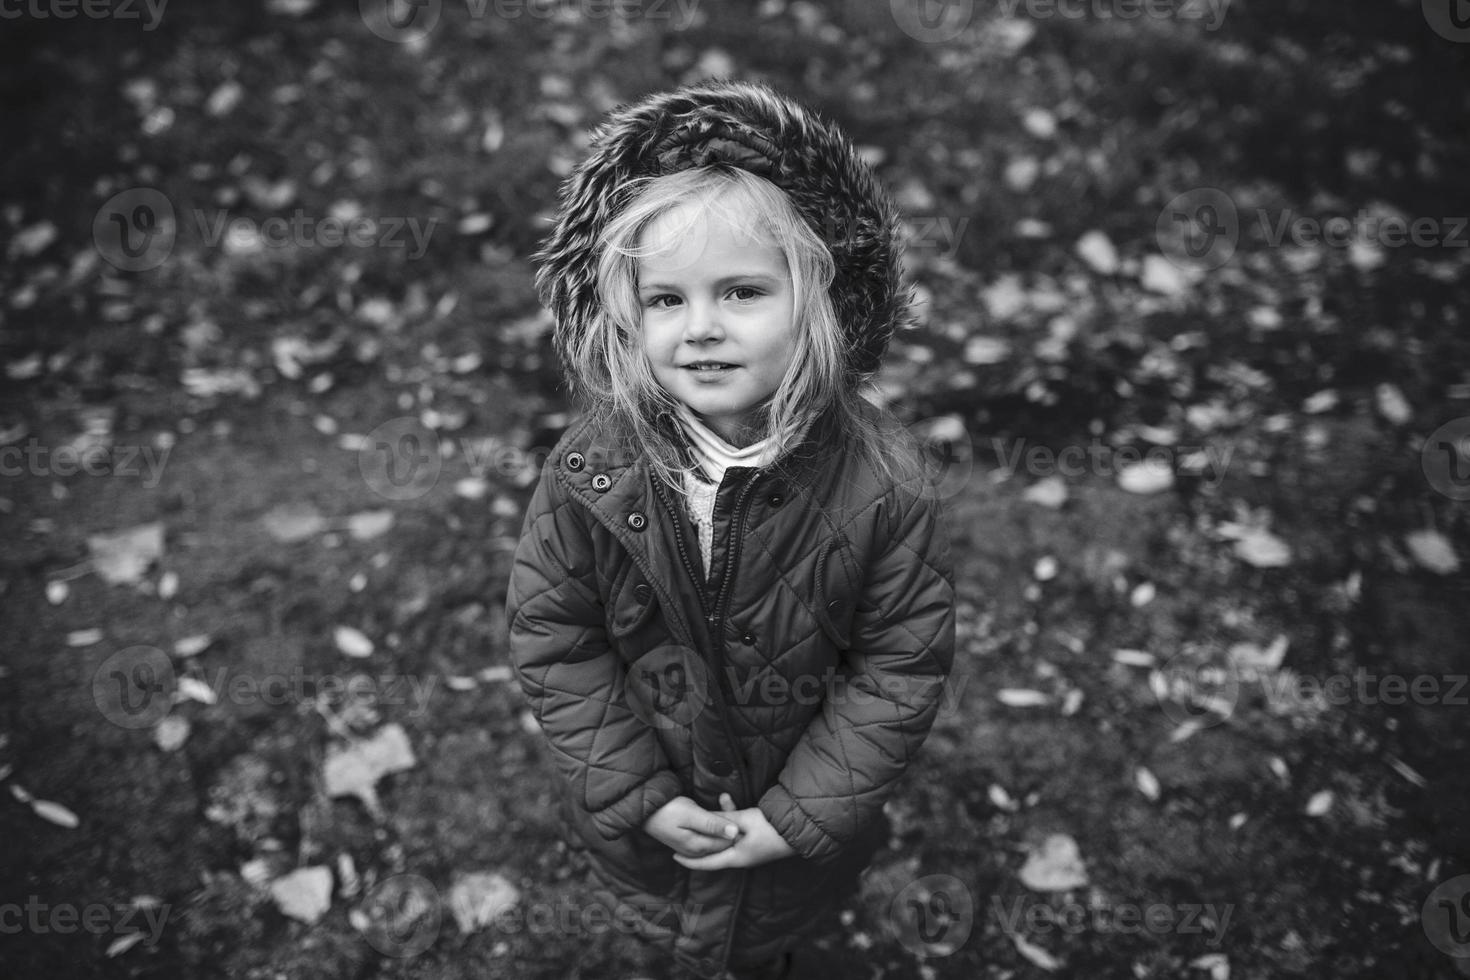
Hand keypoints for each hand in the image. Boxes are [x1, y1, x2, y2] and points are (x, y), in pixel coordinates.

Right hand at [643, 796, 741, 857]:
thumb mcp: (691, 814)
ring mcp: (692, 848)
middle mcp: (697, 852)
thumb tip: (735, 833)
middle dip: (731, 823)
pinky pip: (709, 835)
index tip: (734, 806)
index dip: (736, 826)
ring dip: (723, 822)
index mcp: (699, 847)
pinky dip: (715, 823)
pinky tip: (714, 810)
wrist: (644, 809)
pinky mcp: (689, 841)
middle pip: (724, 842)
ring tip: (724, 801)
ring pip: (717, 838)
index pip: (729, 843)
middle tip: (728, 800)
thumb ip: (713, 824)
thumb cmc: (667, 809)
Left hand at [673, 794, 796, 869]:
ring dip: (723, 820)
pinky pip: (739, 833)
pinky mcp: (758, 842)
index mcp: (736, 858)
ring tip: (724, 798)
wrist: (801, 830)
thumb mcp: (744, 821)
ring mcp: (751, 850)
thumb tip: (706, 820)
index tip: (674, 856)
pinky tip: (734, 804)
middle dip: (705, 835)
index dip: (689, 861)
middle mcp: (742, 857)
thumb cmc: (772, 828)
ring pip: (728, 837)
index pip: (706, 863)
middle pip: (716, 849)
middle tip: (690, 829)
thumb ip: (724, 820)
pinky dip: (734, 820)